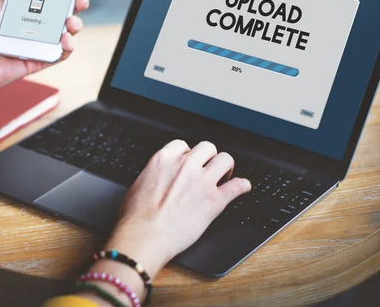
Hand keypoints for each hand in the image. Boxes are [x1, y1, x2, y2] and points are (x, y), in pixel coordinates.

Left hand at [0, 0, 89, 96]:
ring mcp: (36, 44)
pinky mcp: (37, 61)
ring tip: (70, 22)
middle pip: (60, 13)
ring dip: (74, 26)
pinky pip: (59, 54)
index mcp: (19, 10)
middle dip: (75, 5)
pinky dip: (68, 47)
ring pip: (65, 33)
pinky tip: (66, 39)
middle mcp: (31, 26)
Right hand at [104, 140, 250, 277]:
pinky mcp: (215, 200)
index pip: (183, 145)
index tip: (190, 162)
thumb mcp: (138, 184)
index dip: (188, 154)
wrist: (145, 235)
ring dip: (226, 168)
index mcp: (164, 159)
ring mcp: (202, 181)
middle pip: (207, 148)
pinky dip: (243, 186)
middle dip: (209, 158)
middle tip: (208, 169)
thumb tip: (156, 179)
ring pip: (225, 160)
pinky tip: (242, 188)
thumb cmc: (136, 216)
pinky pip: (238, 186)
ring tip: (224, 176)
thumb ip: (153, 175)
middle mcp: (185, 165)